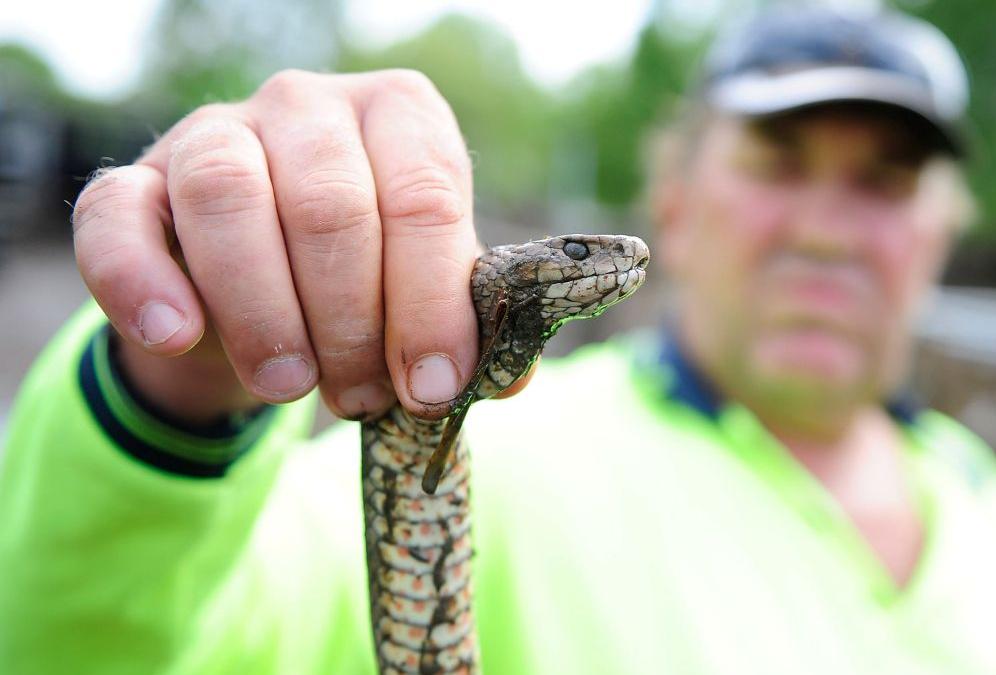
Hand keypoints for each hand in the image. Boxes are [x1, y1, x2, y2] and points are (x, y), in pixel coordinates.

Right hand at [72, 69, 481, 422]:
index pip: (425, 197)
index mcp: (401, 116)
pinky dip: (141, 280)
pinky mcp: (136, 179)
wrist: (266, 285)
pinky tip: (178, 336)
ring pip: (229, 199)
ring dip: (264, 310)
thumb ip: (464, 323)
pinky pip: (118, 217)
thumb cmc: (367, 279)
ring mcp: (217, 132)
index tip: (432, 386)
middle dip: (352, 322)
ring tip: (290, 385)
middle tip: (362, 398)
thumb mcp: (423, 291)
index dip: (431, 303)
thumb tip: (510, 379)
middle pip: (331, 206)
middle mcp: (311, 106)